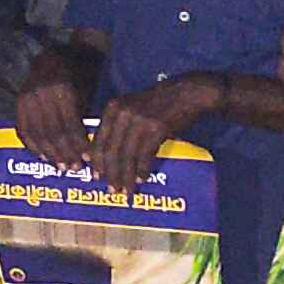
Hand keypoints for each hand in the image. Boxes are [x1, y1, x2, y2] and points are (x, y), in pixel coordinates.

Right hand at [15, 57, 95, 165]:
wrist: (61, 52)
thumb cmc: (82, 73)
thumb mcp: (88, 91)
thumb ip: (84, 117)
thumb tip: (86, 150)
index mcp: (62, 89)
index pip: (69, 126)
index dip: (78, 145)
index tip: (87, 160)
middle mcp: (41, 93)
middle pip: (52, 132)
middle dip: (64, 153)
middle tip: (73, 168)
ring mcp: (27, 96)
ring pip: (37, 133)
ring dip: (49, 153)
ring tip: (60, 166)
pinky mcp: (18, 101)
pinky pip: (23, 129)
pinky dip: (32, 145)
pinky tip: (42, 156)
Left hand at [92, 73, 220, 192]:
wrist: (187, 93)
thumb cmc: (159, 102)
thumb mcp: (132, 107)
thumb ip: (118, 124)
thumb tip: (108, 152)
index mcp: (113, 108)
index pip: (99, 139)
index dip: (96, 161)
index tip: (96, 176)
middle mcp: (123, 114)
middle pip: (111, 150)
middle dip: (110, 174)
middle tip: (112, 190)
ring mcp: (139, 121)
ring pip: (127, 156)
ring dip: (126, 176)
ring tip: (126, 191)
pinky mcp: (157, 128)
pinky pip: (145, 155)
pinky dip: (142, 170)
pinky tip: (141, 179)